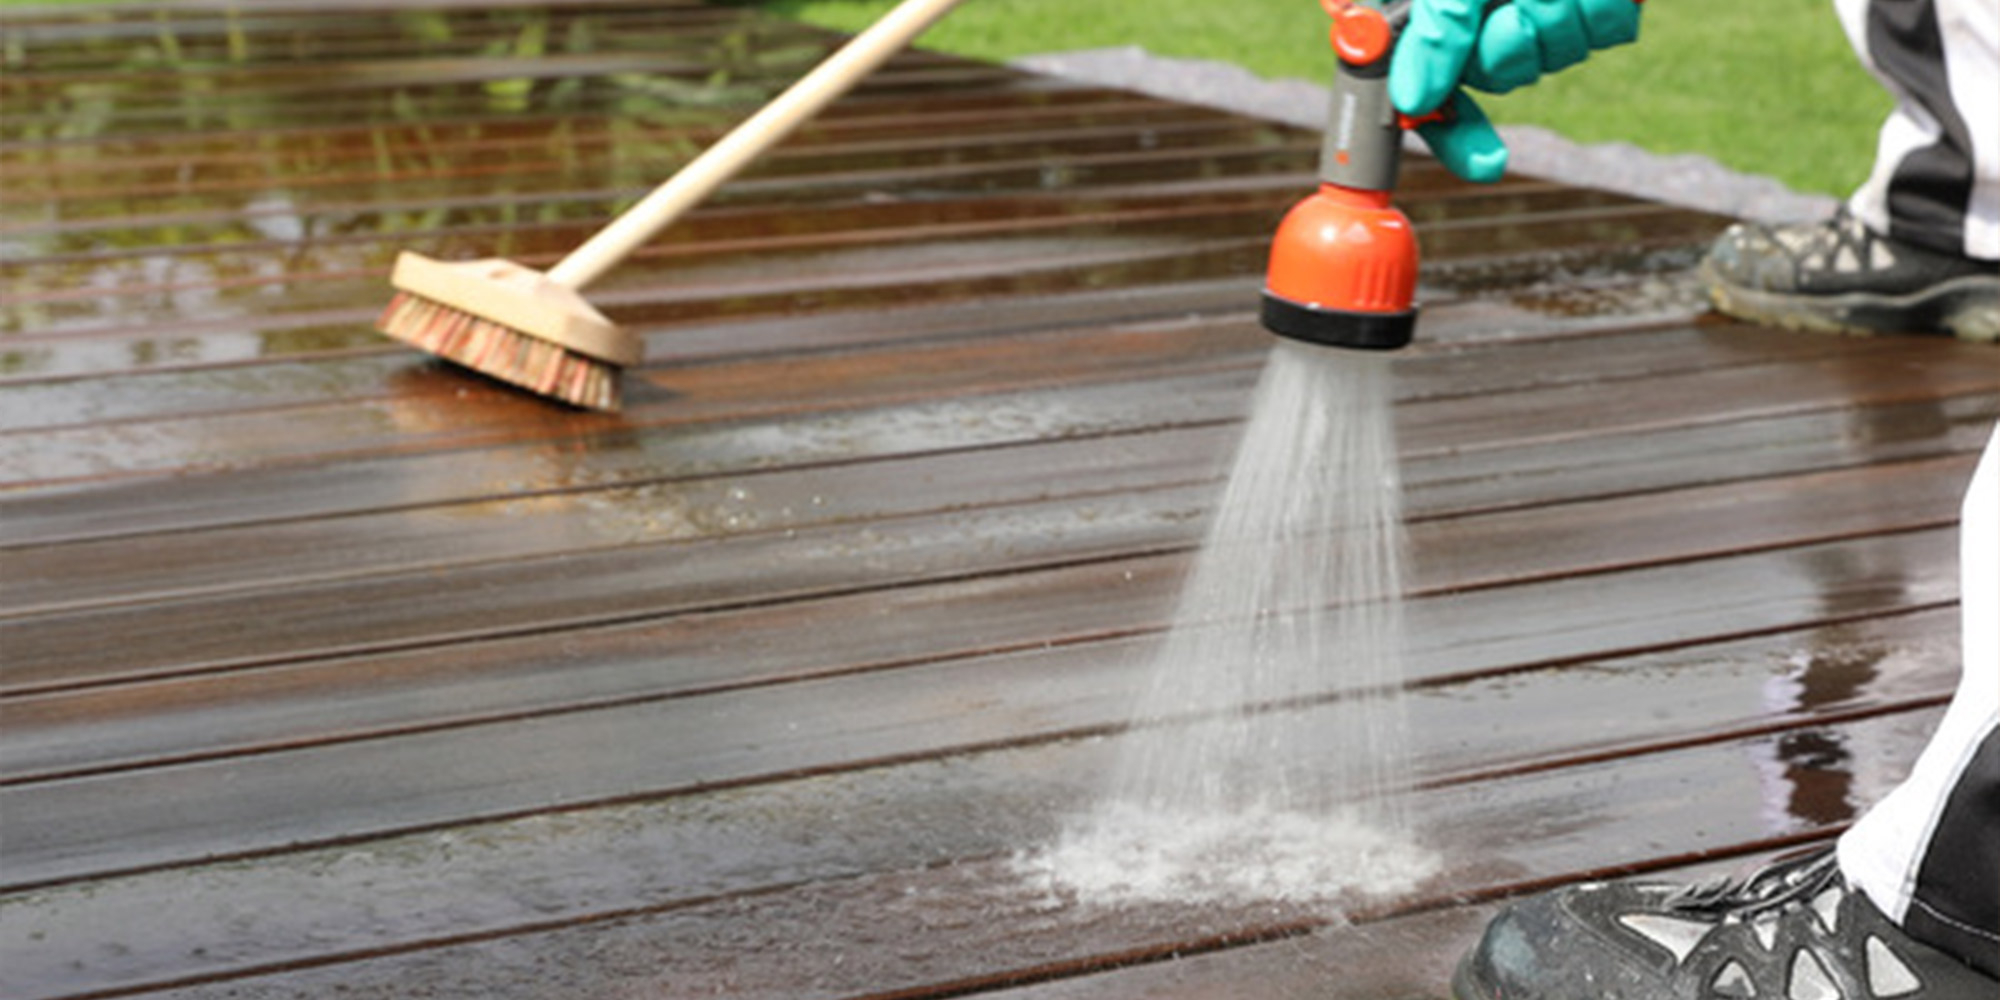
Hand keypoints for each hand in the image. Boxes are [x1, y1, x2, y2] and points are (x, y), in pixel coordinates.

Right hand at [1389, 0, 1641, 181]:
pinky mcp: (1596, 4)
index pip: (1426, 91)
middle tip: (1513, 8)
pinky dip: (1600, 8)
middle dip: (1512, 48)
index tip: (1485, 165)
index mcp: (1435, 10)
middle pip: (1498, 78)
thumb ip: (1434, 39)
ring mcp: (1543, 11)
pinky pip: (1603, 31)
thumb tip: (1410, 103)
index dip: (1451, 134)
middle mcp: (1484, 16)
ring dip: (1557, 18)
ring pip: (1554, 57)